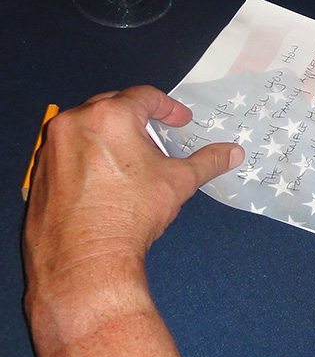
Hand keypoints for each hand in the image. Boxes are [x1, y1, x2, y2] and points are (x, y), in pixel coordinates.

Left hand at [22, 86, 242, 334]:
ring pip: (86, 128)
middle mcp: (75, 123)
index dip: (168, 107)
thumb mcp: (179, 182)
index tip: (181, 122)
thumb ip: (207, 161)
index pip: (144, 96)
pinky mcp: (38, 173)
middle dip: (136, 119)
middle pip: (111, 106)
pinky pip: (68, 152)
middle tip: (156, 137)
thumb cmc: (134, 212)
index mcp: (110, 116)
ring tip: (131, 160)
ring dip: (110, 136)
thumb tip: (234, 152)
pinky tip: (104, 181)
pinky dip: (87, 156)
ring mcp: (51, 148)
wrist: (84, 259)